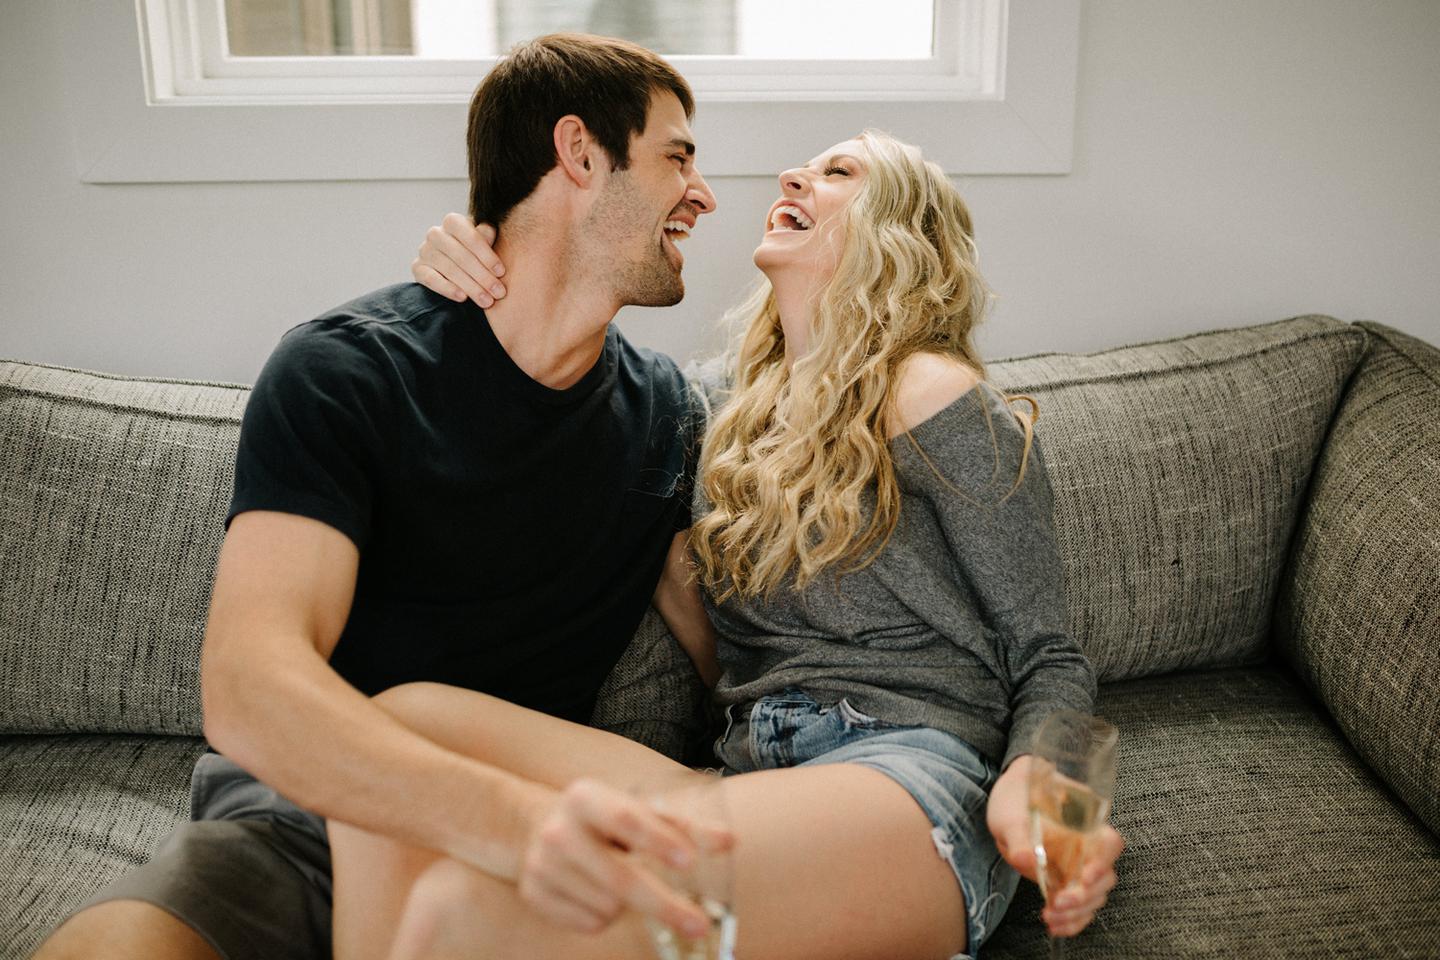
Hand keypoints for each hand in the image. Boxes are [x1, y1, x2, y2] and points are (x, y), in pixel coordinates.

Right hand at [411, 213, 507, 306]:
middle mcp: (435, 233)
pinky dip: (447, 289)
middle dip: (483, 276)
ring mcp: (425, 250)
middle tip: (498, 293)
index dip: (487, 255)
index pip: (471, 237)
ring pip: (449, 269)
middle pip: (461, 256)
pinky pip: (431, 279)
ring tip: (487, 301)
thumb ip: (486, 236)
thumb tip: (488, 231)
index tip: (501, 272)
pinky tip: (462, 298)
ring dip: (471, 287)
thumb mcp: (483, 242)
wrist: (454, 264)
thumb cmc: (474, 251)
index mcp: (453, 222)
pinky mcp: (417, 268)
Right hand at [517, 778, 728, 938]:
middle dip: (663, 904)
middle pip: (619, 877)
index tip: (690, 861)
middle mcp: (559, 830)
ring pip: (608, 905)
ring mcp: (541, 865)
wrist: (538, 827)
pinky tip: (597, 894)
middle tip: (698, 924)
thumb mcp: (637, 809)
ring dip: (628, 905)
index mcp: (585, 797)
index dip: (659, 840)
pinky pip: (589, 924)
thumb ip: (682, 824)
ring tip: (619, 878)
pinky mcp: (534, 895)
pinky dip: (605, 917)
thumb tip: (729, 842)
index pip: (626, 819)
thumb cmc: (604, 819)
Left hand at [986, 755, 1123, 937]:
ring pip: (1095, 896)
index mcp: (1084, 823)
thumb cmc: (1014, 799)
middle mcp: (1087, 847)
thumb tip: (1023, 860)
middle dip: (1085, 895)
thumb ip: (1018, 836)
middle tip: (1059, 903)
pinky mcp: (1066, 882)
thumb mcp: (1010, 814)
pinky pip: (1080, 907)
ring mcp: (1078, 867)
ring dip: (1077, 912)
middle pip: (1105, 877)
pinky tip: (1055, 927)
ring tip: (1050, 917)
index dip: (1102, 862)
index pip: (1109, 843)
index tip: (1084, 878)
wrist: (1008, 802)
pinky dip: (1072, 921)